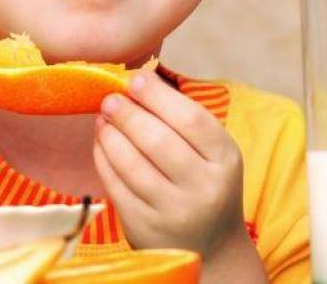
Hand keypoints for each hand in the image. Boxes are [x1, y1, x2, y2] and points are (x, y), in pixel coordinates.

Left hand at [92, 71, 249, 260]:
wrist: (211, 247)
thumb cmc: (205, 184)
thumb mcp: (212, 153)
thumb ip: (182, 120)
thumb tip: (137, 81)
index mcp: (225, 160)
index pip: (190, 119)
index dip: (158, 96)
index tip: (135, 80)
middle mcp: (204, 188)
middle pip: (157, 140)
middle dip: (127, 113)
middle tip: (110, 98)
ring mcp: (173, 211)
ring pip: (131, 164)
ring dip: (110, 134)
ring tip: (102, 118)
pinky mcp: (144, 227)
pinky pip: (115, 186)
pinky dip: (103, 158)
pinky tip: (101, 143)